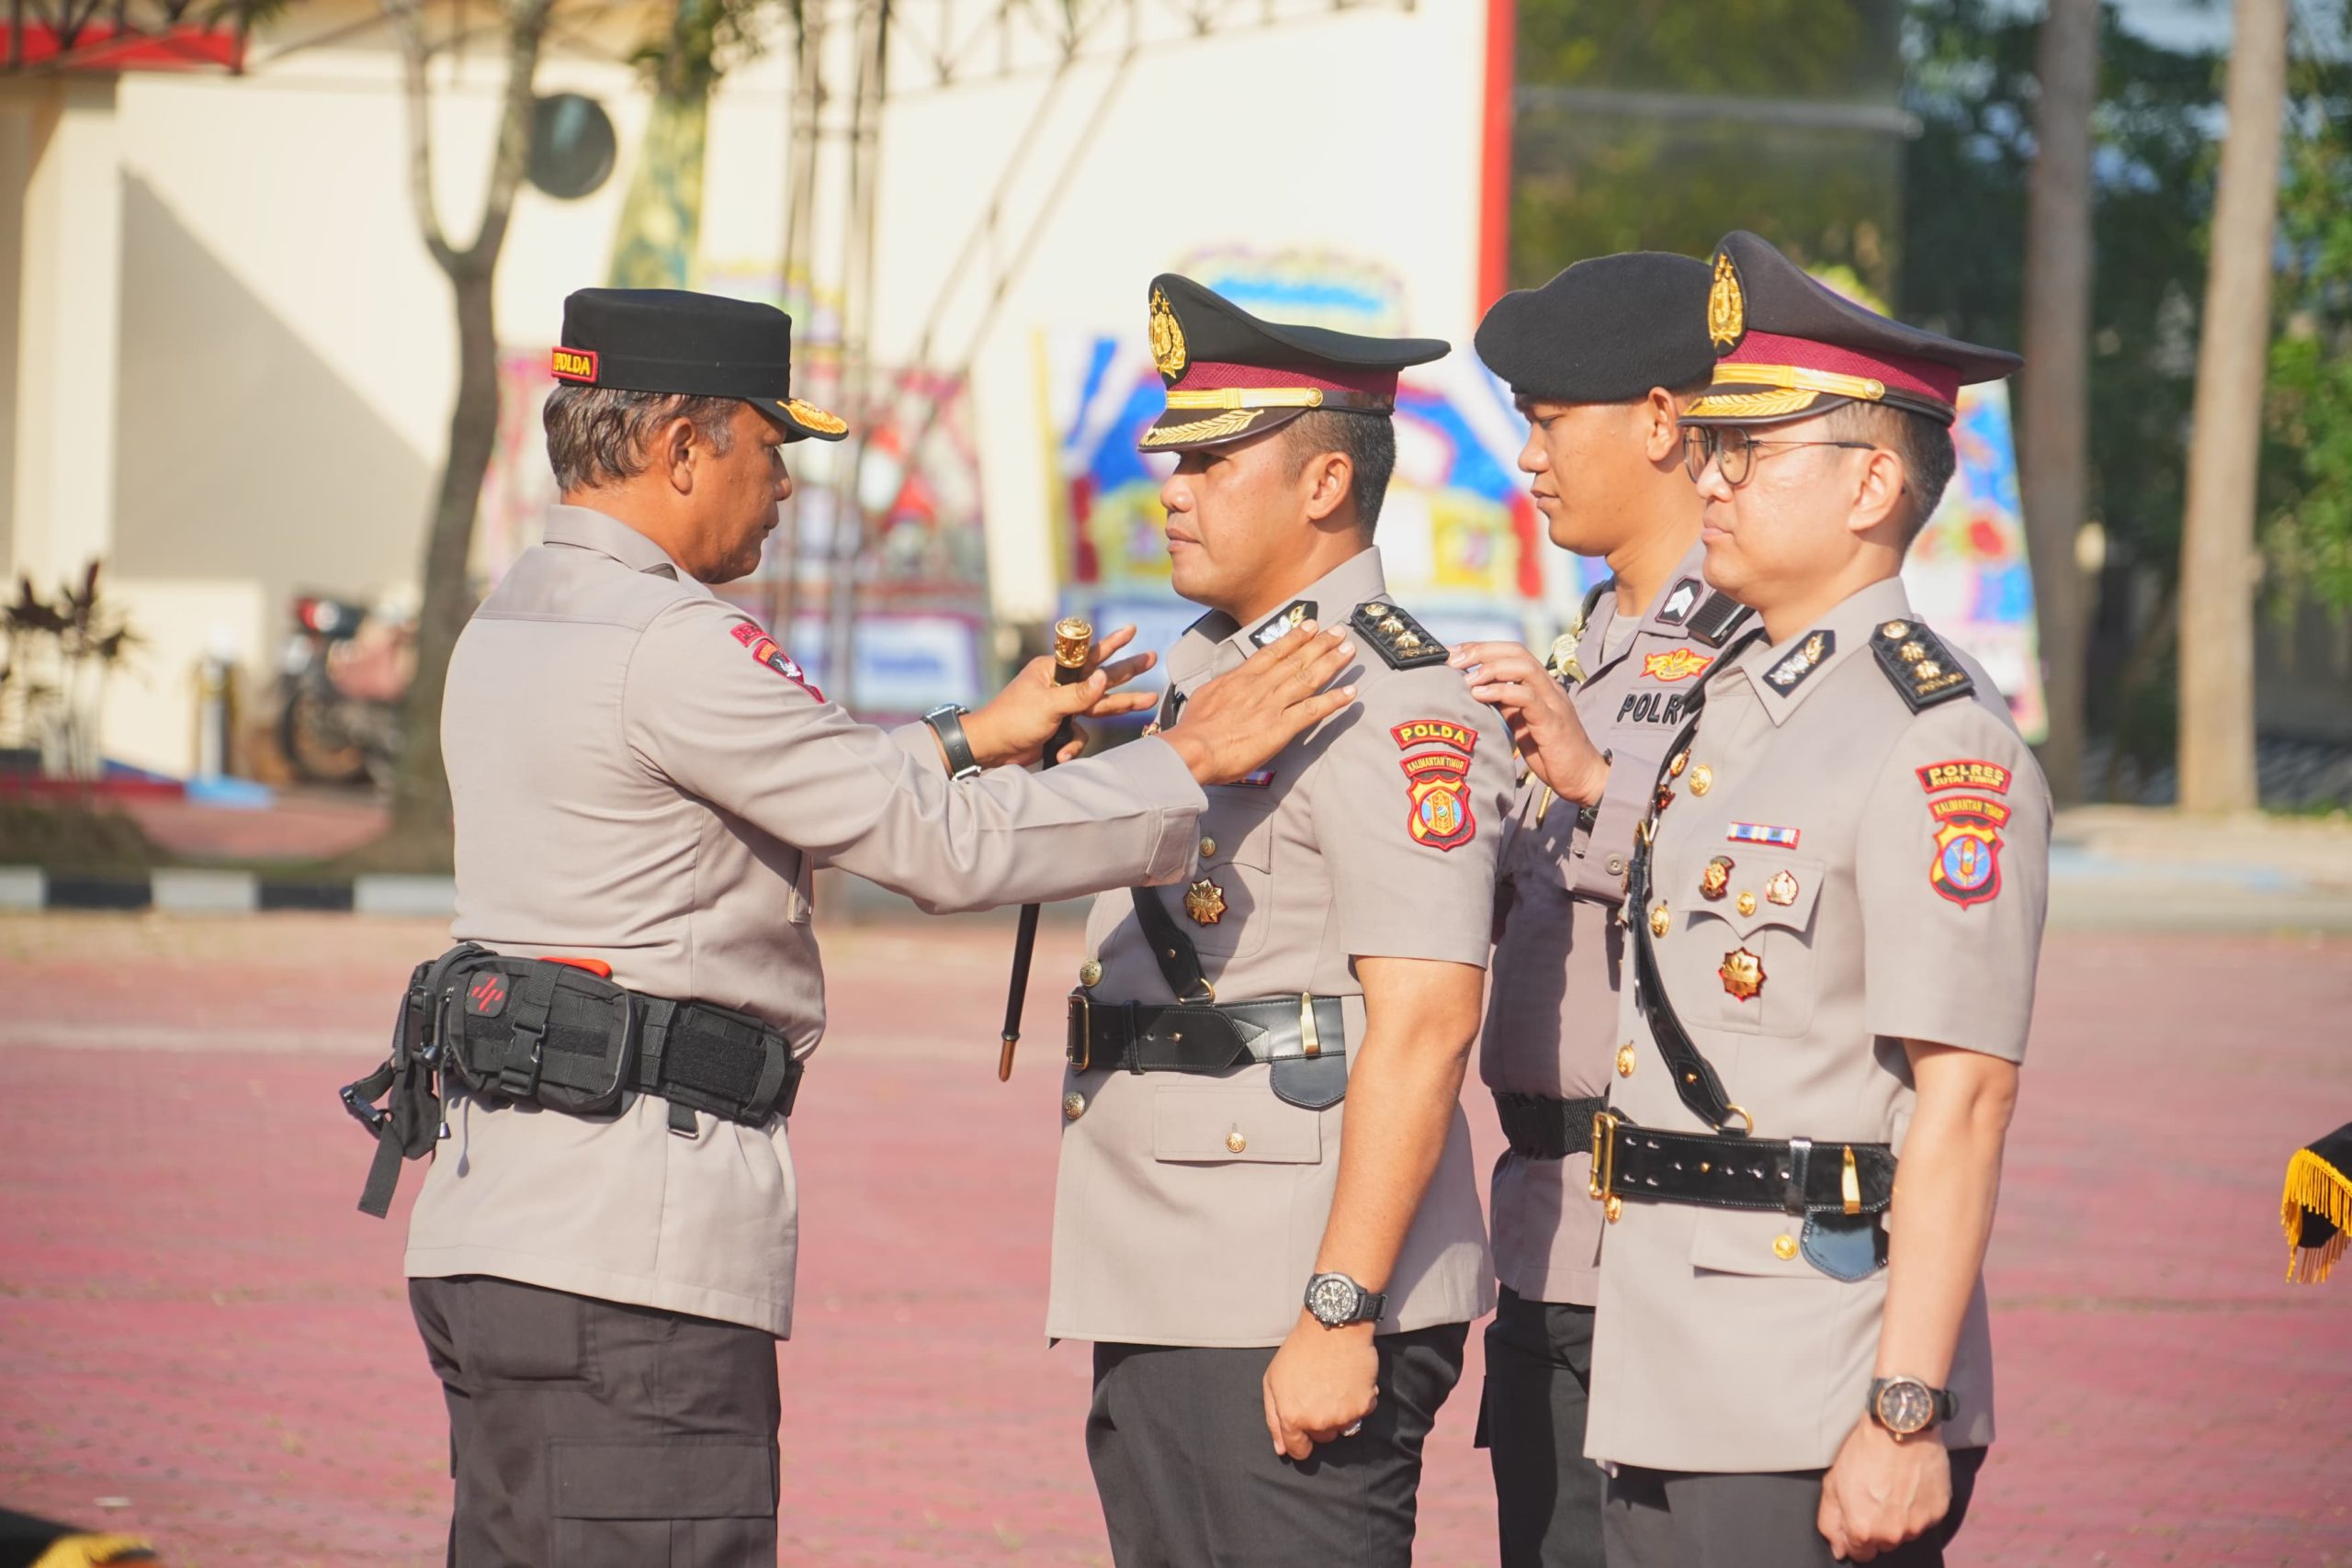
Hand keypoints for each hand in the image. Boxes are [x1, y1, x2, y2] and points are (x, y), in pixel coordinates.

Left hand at [962, 625, 1159, 767]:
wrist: (991, 751)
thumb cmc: (1012, 720)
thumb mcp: (1047, 705)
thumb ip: (1078, 694)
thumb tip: (1104, 678)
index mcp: (1053, 671)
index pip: (1088, 654)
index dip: (1113, 643)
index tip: (1132, 630)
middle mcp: (1060, 686)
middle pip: (1101, 677)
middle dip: (1127, 670)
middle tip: (1151, 657)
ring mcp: (1062, 708)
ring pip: (1098, 707)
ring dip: (1121, 706)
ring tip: (1149, 701)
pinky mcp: (1060, 729)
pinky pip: (1080, 734)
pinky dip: (1072, 746)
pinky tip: (1060, 753)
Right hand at [1159, 624, 1357, 786]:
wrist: (1192, 749)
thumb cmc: (1194, 729)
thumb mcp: (1205, 696)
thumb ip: (1223, 688)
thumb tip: (1228, 684)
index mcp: (1241, 677)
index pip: (1273, 652)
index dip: (1295, 637)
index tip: (1310, 626)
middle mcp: (1261, 686)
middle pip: (1296, 659)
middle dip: (1320, 643)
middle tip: (1339, 632)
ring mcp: (1273, 705)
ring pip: (1308, 678)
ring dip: (1332, 663)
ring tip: (1349, 651)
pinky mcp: (1281, 728)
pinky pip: (1313, 710)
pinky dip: (1334, 700)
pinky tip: (1350, 693)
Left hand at [1262, 1313, 1378, 1460]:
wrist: (1333, 1327)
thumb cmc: (1300, 1351)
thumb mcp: (1273, 1381)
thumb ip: (1274, 1419)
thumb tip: (1282, 1449)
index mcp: (1292, 1417)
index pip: (1298, 1450)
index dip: (1300, 1441)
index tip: (1304, 1427)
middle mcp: (1318, 1422)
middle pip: (1323, 1439)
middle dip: (1320, 1422)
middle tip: (1319, 1394)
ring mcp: (1343, 1415)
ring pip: (1343, 1428)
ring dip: (1340, 1413)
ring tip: (1335, 1385)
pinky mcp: (1363, 1406)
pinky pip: (1362, 1413)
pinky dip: (1358, 1401)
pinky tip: (1350, 1381)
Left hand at [1448, 641, 1609, 803]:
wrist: (1582, 778)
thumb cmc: (1550, 753)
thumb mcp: (1521, 722)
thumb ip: (1505, 704)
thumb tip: (1475, 689)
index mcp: (1540, 685)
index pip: (1512, 652)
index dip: (1481, 647)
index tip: (1452, 652)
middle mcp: (1549, 687)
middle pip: (1516, 652)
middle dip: (1481, 650)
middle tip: (1453, 660)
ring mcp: (1553, 702)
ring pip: (1524, 667)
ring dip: (1490, 668)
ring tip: (1465, 679)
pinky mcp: (1553, 722)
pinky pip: (1527, 698)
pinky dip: (1501, 692)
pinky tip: (1479, 695)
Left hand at [1818, 1418, 1951, 1561]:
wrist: (1899, 1427)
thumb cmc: (1863, 1452)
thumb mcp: (1833, 1484)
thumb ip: (1831, 1523)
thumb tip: (1840, 1550)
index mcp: (1863, 1530)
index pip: (1860, 1553)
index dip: (1856, 1534)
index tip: (1859, 1515)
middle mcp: (1892, 1534)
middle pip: (1883, 1543)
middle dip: (1878, 1526)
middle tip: (1876, 1496)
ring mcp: (1918, 1524)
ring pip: (1906, 1533)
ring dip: (1899, 1518)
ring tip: (1894, 1486)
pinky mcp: (1938, 1512)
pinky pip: (1925, 1519)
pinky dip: (1919, 1507)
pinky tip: (1911, 1484)